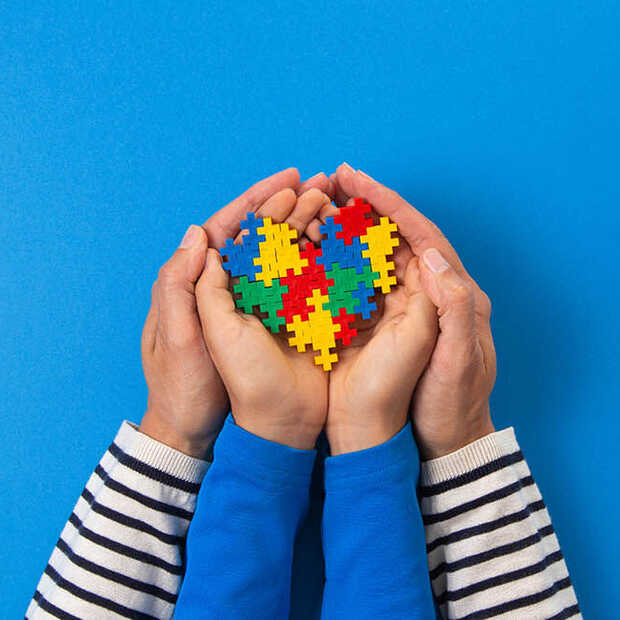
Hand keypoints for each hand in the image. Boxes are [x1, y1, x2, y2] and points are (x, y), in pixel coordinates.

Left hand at [195, 188, 333, 449]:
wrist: (230, 430)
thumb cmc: (194, 388)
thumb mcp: (185, 337)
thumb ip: (186, 287)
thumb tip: (198, 235)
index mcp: (205, 285)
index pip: (230, 231)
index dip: (258, 201)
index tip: (288, 178)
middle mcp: (238, 288)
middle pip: (264, 236)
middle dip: (291, 206)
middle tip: (322, 184)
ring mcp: (268, 303)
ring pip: (289, 254)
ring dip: (311, 227)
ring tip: (336, 205)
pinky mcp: (292, 320)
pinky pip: (308, 281)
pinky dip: (325, 259)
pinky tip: (344, 242)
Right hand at [333, 164, 496, 458]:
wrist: (442, 442)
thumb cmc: (451, 405)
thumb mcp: (458, 361)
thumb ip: (452, 307)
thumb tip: (430, 255)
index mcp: (455, 293)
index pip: (420, 234)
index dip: (388, 204)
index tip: (355, 179)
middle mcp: (429, 291)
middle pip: (396, 236)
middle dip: (366, 205)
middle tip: (333, 179)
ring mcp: (404, 306)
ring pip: (375, 255)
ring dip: (349, 228)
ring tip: (320, 203)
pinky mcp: (383, 322)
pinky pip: (360, 282)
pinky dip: (340, 260)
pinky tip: (316, 248)